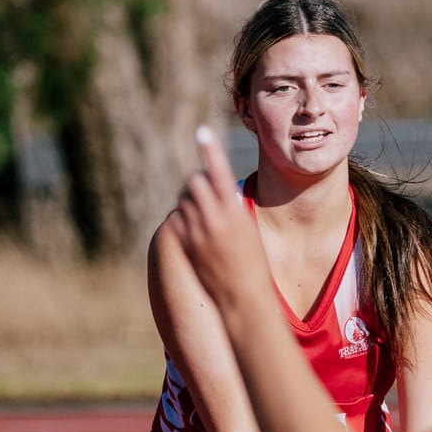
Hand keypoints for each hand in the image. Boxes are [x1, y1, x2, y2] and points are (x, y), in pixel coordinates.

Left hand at [167, 127, 267, 307]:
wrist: (243, 298)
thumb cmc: (254, 265)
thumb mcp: (250, 231)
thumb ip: (234, 209)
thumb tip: (222, 192)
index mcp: (235, 212)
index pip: (219, 172)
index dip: (210, 150)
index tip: (203, 132)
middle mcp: (214, 218)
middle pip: (196, 182)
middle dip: (200, 182)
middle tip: (208, 191)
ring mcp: (197, 232)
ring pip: (184, 199)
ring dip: (192, 199)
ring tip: (204, 213)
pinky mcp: (187, 245)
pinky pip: (177, 219)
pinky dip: (183, 217)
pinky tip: (194, 227)